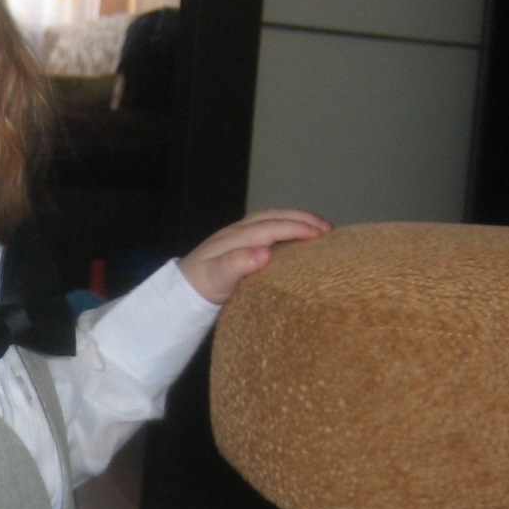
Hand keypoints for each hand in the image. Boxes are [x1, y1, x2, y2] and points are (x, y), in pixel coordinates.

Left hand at [179, 209, 329, 305]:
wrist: (180, 291)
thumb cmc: (200, 287)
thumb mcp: (215, 279)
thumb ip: (236, 265)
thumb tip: (265, 253)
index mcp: (234, 238)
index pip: (271, 227)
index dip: (296, 228)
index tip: (321, 235)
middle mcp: (237, 231)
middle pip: (274, 216)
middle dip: (302, 219)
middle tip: (329, 229)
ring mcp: (238, 234)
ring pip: (271, 218)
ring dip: (296, 219)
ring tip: (319, 228)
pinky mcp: (240, 242)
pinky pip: (267, 226)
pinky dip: (286, 226)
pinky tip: (298, 236)